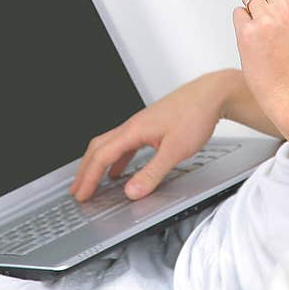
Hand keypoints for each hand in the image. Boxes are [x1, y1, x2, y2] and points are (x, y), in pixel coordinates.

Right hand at [68, 72, 229, 201]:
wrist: (211, 95)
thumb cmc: (196, 114)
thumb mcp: (175, 150)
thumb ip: (153, 173)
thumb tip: (133, 192)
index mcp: (134, 130)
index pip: (102, 156)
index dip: (89, 178)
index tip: (82, 194)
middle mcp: (133, 126)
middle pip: (98, 149)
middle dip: (85, 171)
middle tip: (77, 190)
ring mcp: (140, 126)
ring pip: (109, 146)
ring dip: (98, 165)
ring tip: (91, 182)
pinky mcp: (150, 128)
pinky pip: (125, 146)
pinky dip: (116, 160)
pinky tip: (119, 171)